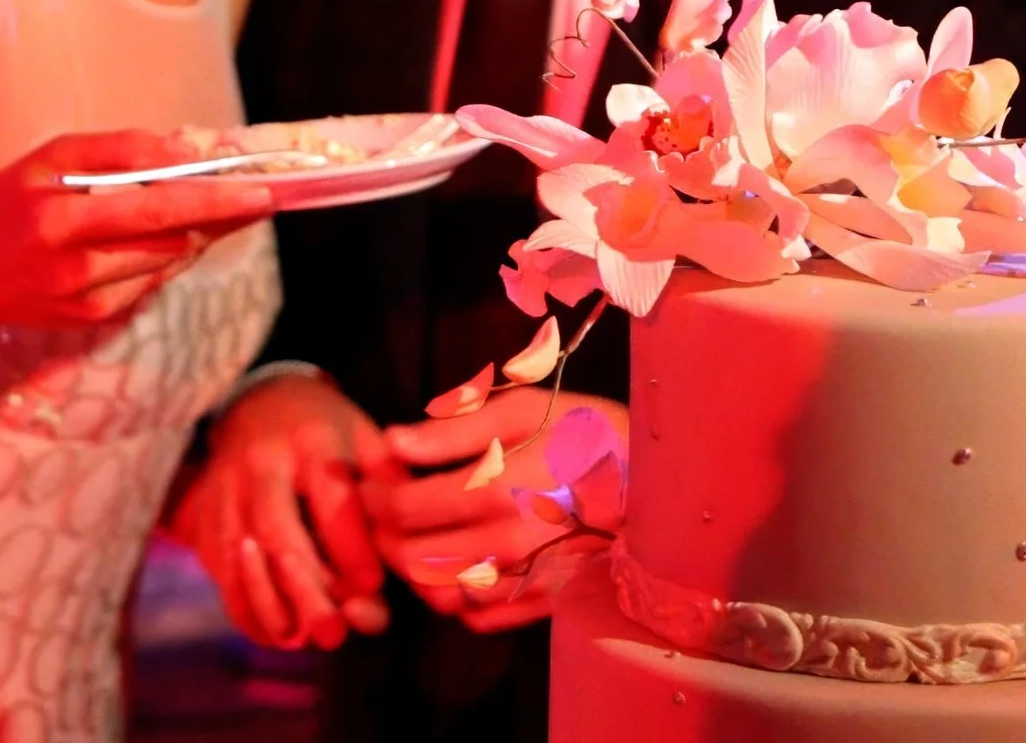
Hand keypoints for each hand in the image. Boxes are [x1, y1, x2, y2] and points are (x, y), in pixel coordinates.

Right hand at [0, 129, 272, 377]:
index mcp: (61, 219)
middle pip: (173, 241)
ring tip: (220, 205)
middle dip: (224, 217)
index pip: (155, 209)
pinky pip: (151, 282)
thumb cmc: (5, 203)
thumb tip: (184, 151)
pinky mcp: (94, 321)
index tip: (260, 188)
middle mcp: (76, 269)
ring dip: (199, 233)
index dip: (214, 201)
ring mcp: (87, 302)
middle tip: (265, 196)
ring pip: (168, 262)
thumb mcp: (48, 158)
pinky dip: (166, 254)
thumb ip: (116, 151)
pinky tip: (163, 234)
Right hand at [171, 373, 397, 650]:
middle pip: (276, 531)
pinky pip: (218, 570)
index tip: (373, 587)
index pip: (331, 499)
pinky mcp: (203, 514)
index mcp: (313, 439)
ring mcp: (225, 489)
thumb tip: (425, 568)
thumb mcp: (369, 445)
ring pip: (240, 557)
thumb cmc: (329, 432)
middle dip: (306, 588)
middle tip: (334, 633)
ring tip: (301, 639)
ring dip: (271, 606)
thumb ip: (396, 500)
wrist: (257, 403)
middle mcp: (262, 463)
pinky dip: (244, 607)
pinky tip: (274, 630)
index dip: (351, 548)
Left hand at [367, 388, 626, 633]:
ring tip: (419, 533)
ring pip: (439, 593)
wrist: (656, 482)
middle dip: (386, 533)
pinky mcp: (542, 604)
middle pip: (412, 557)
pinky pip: (479, 616)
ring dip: (416, 567)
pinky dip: (457, 594)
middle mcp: (504, 544)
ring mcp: (525, 580)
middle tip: (384, 509)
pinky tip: (462, 561)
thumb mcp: (523, 410)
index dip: (375, 494)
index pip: (404, 507)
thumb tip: (394, 440)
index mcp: (494, 488)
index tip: (369, 480)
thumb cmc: (584, 433)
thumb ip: (454, 427)